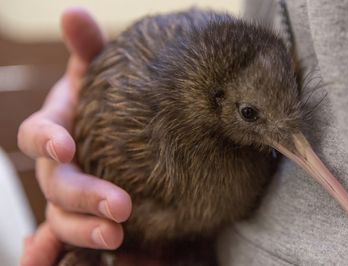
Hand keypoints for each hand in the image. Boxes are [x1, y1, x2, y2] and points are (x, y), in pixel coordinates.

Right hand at [18, 7, 131, 265]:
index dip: (45, 139)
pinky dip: (55, 254)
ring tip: (114, 236)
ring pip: (62, 218)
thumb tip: (73, 12)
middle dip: (83, 195)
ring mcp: (66, 196)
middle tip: (120, 206)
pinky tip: (58, 263)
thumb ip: (89, 49)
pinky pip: (64, 242)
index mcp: (57, 128)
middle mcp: (57, 165)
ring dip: (83, 230)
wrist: (125, 131)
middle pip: (57, 184)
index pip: (38, 134)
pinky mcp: (81, 217)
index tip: (64, 144)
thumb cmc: (109, 102)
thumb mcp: (101, 75)